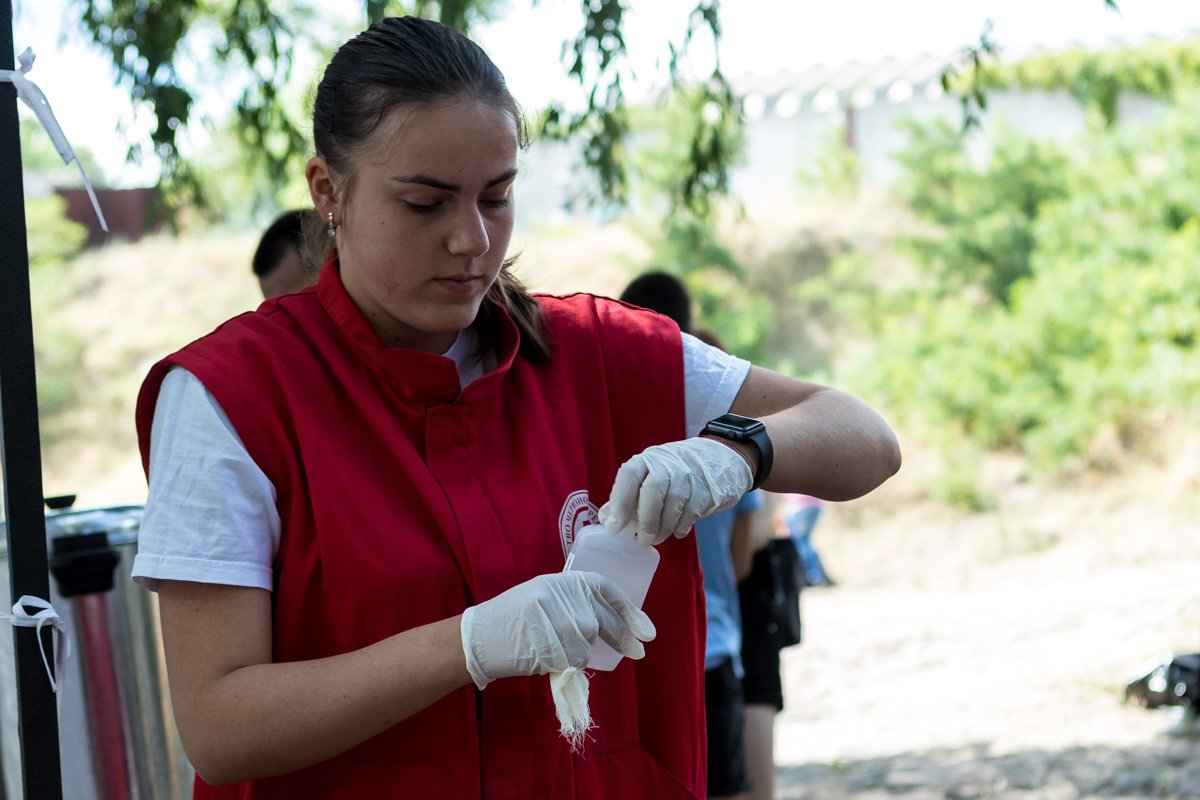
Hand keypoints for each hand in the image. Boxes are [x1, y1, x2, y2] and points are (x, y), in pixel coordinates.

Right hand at [460, 572, 655, 689]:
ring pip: (586, 642)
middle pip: (599, 620)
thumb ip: (576, 602)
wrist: (479, 637)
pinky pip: (571, 658)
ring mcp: (550, 618)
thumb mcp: (545, 597)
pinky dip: (567, 664)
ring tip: (559, 650)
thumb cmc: (514, 619)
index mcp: (560, 580)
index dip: (629, 609)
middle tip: (637, 651)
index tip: (646, 630)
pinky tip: (550, 658)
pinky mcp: (544, 641)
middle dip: (622, 637)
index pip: (604, 588)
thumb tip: (618, 623)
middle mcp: (557, 595)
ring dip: (581, 653)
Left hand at [597, 437, 752, 545]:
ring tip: (657, 538)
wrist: (717, 459)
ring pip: (674, 502)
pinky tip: (676, 532)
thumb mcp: (649, 476)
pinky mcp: (706, 489)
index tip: (614, 527)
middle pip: (654, 488)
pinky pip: (691, 512)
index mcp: (647, 460)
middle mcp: (667, 463)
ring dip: (664, 527)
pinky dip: (681, 526)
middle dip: (646, 519)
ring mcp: (689, 474)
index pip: (630, 475)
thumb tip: (606, 517)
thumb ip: (628, 495)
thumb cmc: (674, 473)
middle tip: (641, 539)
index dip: (619, 502)